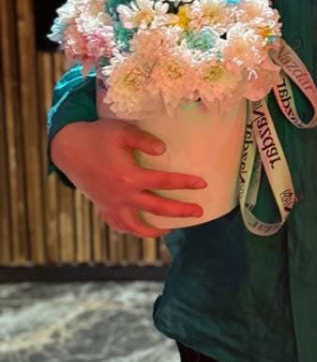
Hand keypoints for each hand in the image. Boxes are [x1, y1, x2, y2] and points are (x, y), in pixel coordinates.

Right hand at [49, 119, 208, 238]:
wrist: (68, 149)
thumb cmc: (97, 136)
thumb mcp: (122, 131)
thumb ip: (145, 140)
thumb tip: (163, 150)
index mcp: (129, 177)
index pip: (164, 182)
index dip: (185, 183)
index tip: (202, 184)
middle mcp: (122, 196)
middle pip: (157, 208)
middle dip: (181, 211)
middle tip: (200, 212)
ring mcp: (111, 204)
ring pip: (136, 226)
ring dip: (155, 230)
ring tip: (171, 229)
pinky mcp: (103, 207)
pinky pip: (119, 225)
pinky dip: (132, 230)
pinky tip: (142, 228)